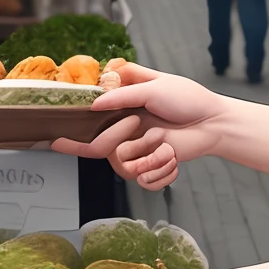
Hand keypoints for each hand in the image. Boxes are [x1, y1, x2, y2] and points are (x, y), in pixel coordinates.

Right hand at [52, 62, 231, 191]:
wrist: (214, 122)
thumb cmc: (187, 99)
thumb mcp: (154, 88)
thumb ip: (122, 95)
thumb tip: (94, 104)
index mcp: (121, 110)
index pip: (89, 125)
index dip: (71, 136)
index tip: (54, 141)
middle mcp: (124, 133)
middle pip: (101, 147)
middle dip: (122, 137)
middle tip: (143, 124)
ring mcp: (138, 152)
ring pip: (122, 166)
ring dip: (148, 155)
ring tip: (166, 143)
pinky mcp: (152, 168)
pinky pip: (142, 180)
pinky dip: (161, 171)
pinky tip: (173, 159)